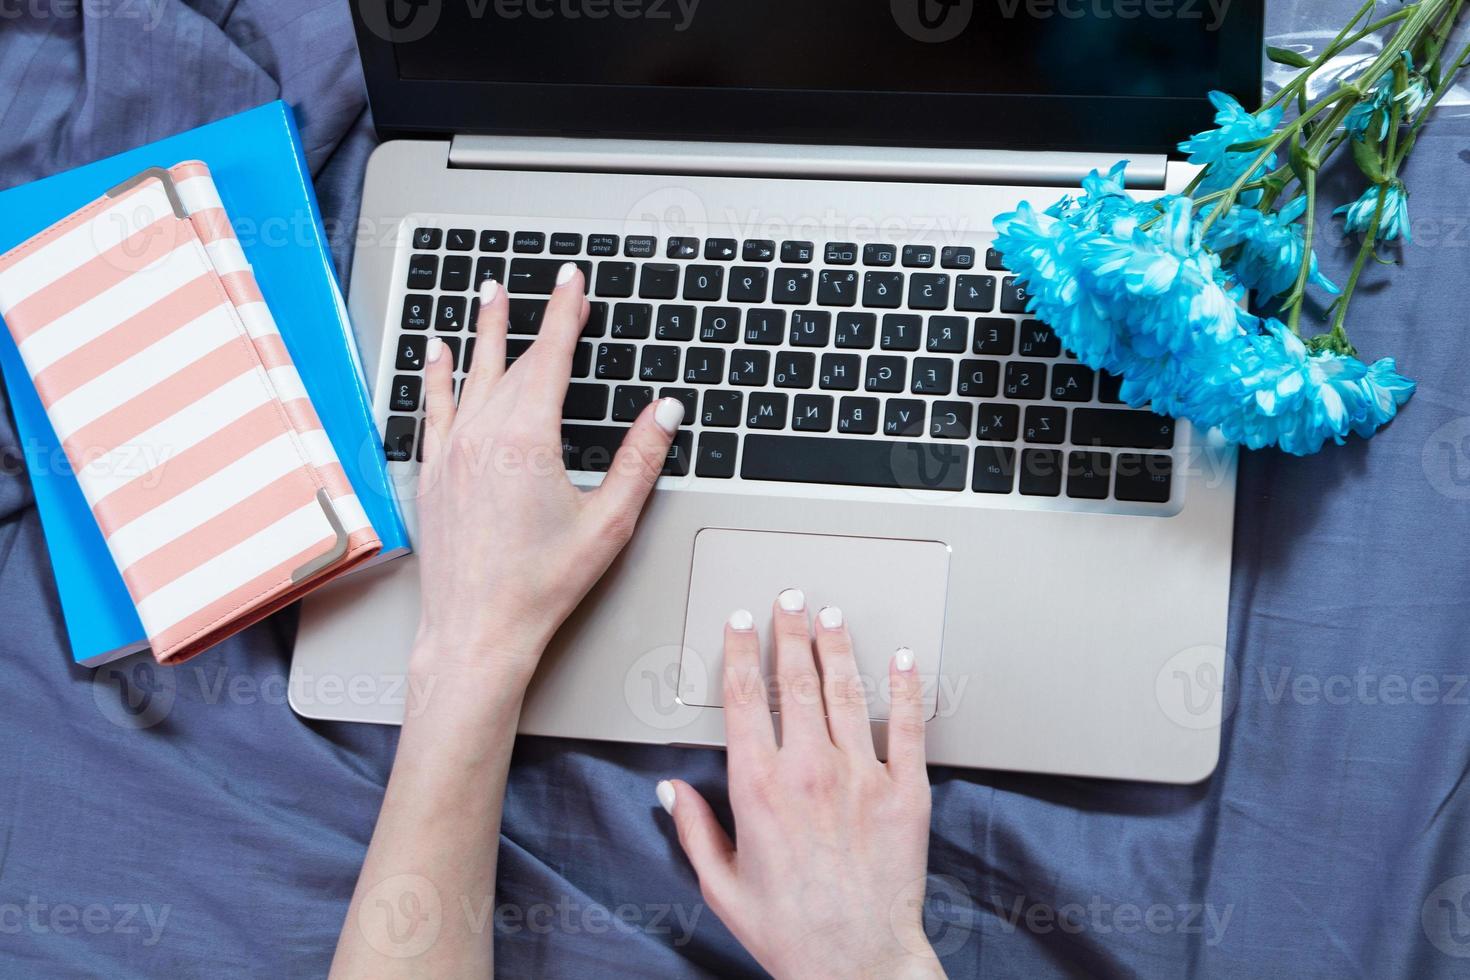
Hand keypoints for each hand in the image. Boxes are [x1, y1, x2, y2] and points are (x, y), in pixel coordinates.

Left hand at [412, 264, 683, 683]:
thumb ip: (641, 460)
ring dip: (483, 332)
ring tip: (488, 295)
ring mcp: (451, 453)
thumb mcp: (609, 522)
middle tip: (549, 286)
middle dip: (535, 318)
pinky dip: (438, 376)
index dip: (565, 313)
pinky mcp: (433, 474)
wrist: (478, 630)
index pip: (552, 357)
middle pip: (515, 361)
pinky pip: (434, 408)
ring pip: (470, 375)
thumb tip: (664, 412)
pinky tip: (437, 357)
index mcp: (527, 440)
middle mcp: (483, 436)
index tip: (573, 282)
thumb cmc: (540, 585)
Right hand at [658, 591, 943, 978]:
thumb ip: (695, 831)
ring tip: (831, 615)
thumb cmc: (790, 931)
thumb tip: (671, 791)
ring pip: (846, 693)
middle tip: (790, 598)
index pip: (745, 699)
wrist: (858, 963)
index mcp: (758, 789)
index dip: (741, 652)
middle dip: (790, 632)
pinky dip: (904, 688)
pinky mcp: (906, 792)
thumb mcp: (721, 886)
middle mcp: (808, 771)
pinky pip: (907, 726)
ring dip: (837, 647)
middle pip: (796, 681)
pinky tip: (901, 658)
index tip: (741, 623)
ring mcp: (861, 777)